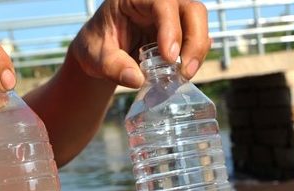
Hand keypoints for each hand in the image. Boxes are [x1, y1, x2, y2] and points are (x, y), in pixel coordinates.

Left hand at [70, 0, 210, 88]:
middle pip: (192, 10)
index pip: (163, 3)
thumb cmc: (96, 47)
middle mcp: (159, 2)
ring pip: (199, 22)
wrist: (101, 52)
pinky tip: (184, 71)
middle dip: (194, 41)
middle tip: (185, 71)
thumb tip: (137, 80)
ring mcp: (173, 16)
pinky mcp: (181, 31)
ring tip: (184, 75)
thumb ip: (113, 66)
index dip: (171, 28)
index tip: (169, 57)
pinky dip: (195, 56)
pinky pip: (198, 38)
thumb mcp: (95, 57)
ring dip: (198, 50)